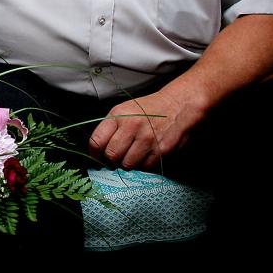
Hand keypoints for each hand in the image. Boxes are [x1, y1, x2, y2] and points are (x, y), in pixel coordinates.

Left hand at [87, 87, 205, 170]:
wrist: (177, 105)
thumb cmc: (148, 109)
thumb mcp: (124, 110)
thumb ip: (110, 128)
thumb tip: (98, 151)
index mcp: (118, 115)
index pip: (97, 141)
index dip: (94, 154)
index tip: (97, 157)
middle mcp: (131, 126)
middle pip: (111, 156)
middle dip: (111, 161)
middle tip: (116, 158)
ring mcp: (147, 138)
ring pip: (127, 164)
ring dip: (128, 164)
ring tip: (133, 155)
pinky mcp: (161, 150)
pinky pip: (145, 167)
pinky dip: (143, 165)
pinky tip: (146, 155)